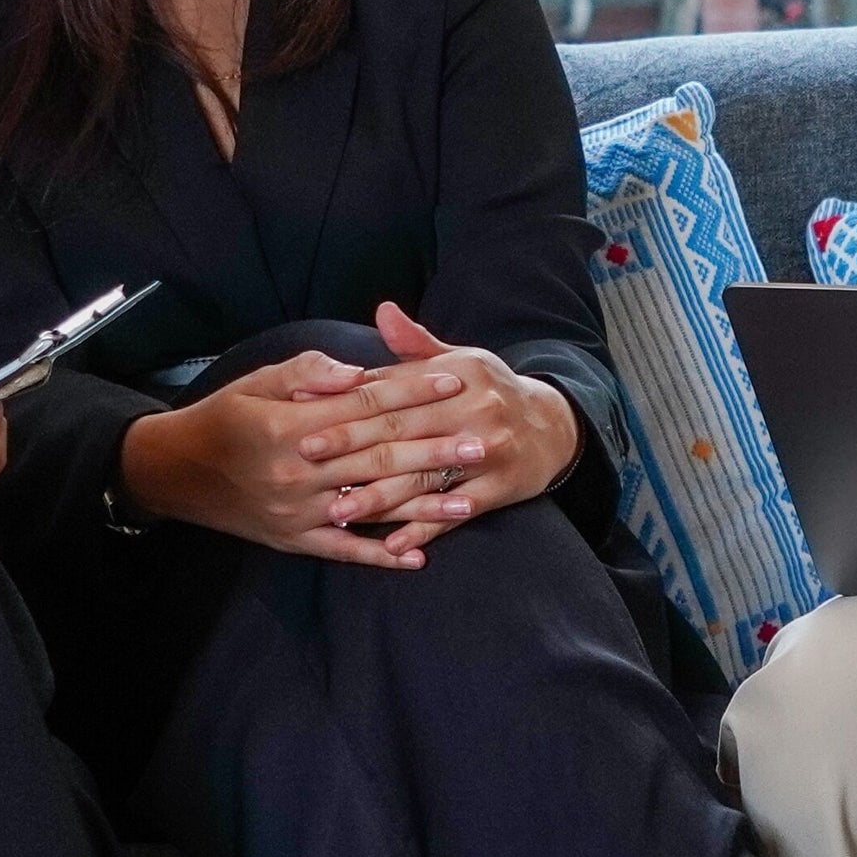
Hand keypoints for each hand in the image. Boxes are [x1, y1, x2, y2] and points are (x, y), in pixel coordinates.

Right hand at [119, 305, 578, 568]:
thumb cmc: (224, 416)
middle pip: (379, 456)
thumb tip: (358, 373)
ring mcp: (297, 511)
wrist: (174, 472)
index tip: (456, 381)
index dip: (413, 392)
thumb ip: (310, 374)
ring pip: (372, 507)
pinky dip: (380, 555)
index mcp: (291, 426)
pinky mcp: (293, 540)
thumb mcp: (259, 381)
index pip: (366, 406)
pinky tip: (418, 556)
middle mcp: (298, 472)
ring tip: (470, 501)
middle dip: (435, 448)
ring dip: (423, 505)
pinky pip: (344, 551)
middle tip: (483, 442)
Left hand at [288, 304, 579, 539]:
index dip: (346, 398)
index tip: (303, 408)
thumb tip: (382, 310)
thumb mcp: (460, 360)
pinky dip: (424, 528)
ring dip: (379, 496)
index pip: (393, 387)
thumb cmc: (491, 391)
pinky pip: (454, 512)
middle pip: (402, 430)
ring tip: (338, 509)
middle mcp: (474, 408)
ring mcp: (487, 451)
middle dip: (350, 444)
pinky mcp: (498, 488)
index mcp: (457, 374)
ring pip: (423, 475)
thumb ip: (414, 343)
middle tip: (306, 456)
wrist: (553, 429)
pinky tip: (392, 545)